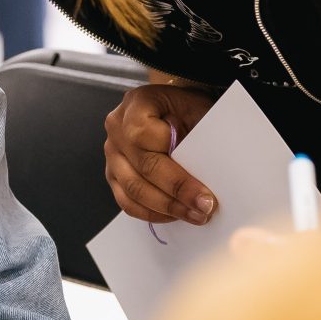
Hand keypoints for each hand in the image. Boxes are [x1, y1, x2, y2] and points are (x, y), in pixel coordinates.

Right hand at [103, 84, 219, 223]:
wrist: (173, 107)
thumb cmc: (186, 107)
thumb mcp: (198, 110)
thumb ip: (198, 137)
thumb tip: (207, 176)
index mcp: (136, 104)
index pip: (147, 138)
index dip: (177, 169)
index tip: (203, 191)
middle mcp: (117, 128)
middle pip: (143, 169)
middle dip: (176, 194)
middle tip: (203, 209)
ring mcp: (112, 153)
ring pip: (133, 190)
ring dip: (166, 208)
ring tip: (193, 215)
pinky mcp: (113, 174)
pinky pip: (126, 201)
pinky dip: (151, 213)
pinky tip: (173, 215)